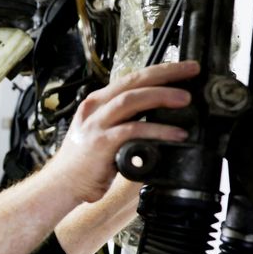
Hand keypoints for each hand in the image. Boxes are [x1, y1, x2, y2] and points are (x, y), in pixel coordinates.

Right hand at [53, 61, 198, 202]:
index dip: (159, 71)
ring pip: (131, 99)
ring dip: (161, 96)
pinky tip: (175, 135)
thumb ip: (124, 122)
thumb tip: (158, 119)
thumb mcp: (102, 133)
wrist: (61, 184)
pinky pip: (132, 130)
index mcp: (96, 103)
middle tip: (191, 71)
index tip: (183, 69)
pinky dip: (157, 131)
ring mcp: (96, 125)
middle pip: (133, 81)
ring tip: (185, 99)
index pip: (131, 79)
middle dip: (165, 73)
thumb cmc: (83, 163)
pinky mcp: (101, 143)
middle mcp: (95, 109)